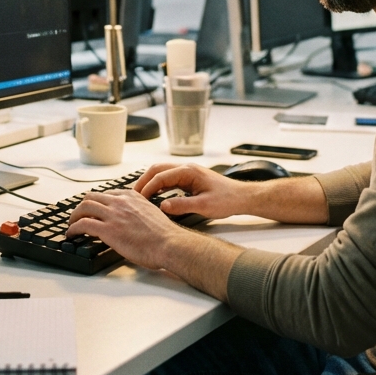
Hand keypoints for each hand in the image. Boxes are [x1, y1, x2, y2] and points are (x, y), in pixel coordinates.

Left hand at [67, 190, 183, 270]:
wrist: (168, 243)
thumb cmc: (164, 234)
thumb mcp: (150, 212)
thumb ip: (136, 211)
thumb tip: (129, 220)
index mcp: (131, 196)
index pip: (106, 194)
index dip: (96, 202)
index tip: (92, 209)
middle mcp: (120, 201)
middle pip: (91, 197)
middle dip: (82, 206)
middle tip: (78, 215)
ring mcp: (113, 214)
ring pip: (84, 207)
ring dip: (74, 216)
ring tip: (72, 224)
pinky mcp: (108, 229)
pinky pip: (83, 224)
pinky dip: (73, 228)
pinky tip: (72, 234)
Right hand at [133, 163, 254, 221]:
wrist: (242, 197)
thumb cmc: (227, 199)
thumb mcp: (204, 206)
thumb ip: (182, 206)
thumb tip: (162, 207)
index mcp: (188, 171)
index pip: (160, 176)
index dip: (147, 188)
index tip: (138, 199)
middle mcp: (187, 168)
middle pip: (157, 169)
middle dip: (144, 181)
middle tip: (133, 195)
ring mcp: (188, 172)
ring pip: (162, 172)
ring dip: (150, 181)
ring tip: (140, 195)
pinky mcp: (190, 178)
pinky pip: (169, 177)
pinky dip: (159, 184)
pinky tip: (155, 195)